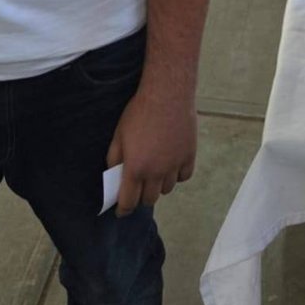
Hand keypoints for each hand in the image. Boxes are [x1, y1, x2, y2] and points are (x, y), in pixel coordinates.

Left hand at [107, 85, 196, 214]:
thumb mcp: (119, 134)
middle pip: (149, 199)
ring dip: (159, 185)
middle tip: (138, 186)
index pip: (129, 202)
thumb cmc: (140, 112)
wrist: (167, 94)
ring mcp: (175, 165)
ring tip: (155, 172)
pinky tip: (171, 165)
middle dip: (141, 197)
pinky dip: (177, 175)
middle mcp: (156, 172)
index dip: (123, 209)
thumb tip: (114, 174)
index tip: (121, 210)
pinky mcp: (189, 156)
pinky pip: (184, 177)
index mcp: (136, 168)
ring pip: (167, 189)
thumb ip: (114, 159)